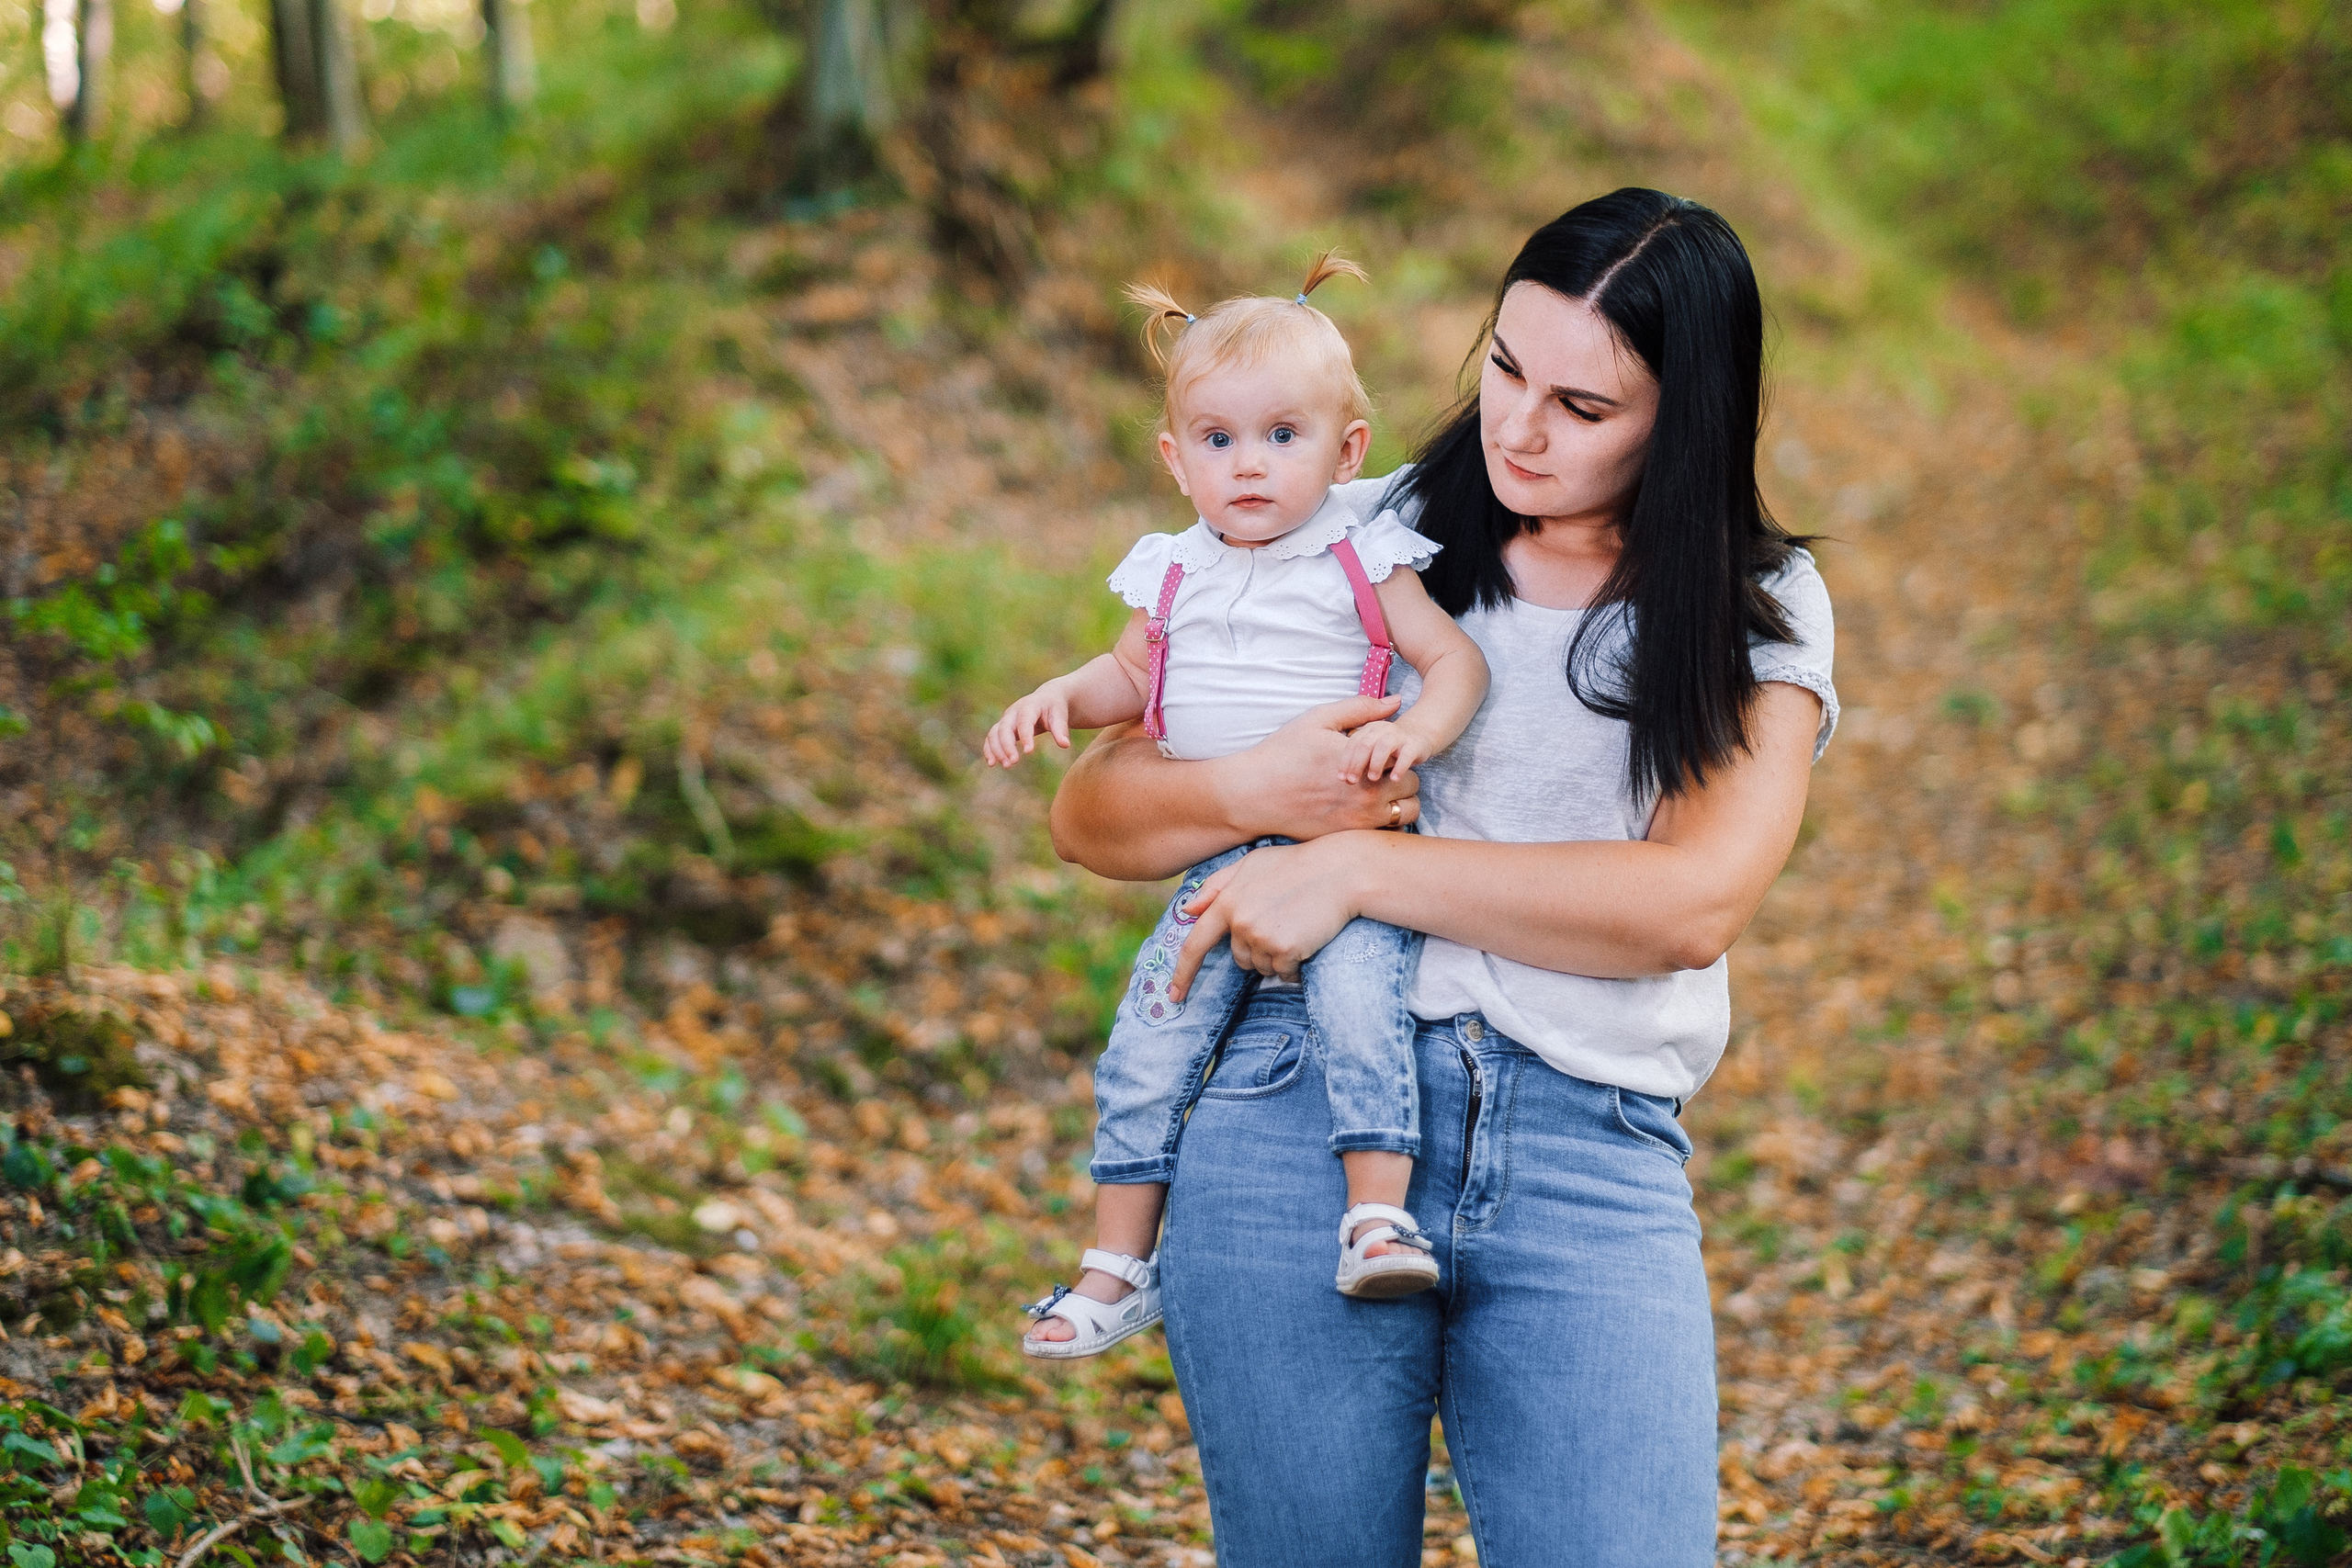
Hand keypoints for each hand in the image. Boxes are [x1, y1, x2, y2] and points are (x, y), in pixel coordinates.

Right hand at [983, 683, 1070, 766]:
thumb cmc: (1054, 708)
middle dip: (1007, 746)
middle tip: (1014, 762)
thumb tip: (1065, 745)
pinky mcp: (1002, 727)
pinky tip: (991, 763)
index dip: (1025, 736)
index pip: (1024, 721)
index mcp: (1029, 706)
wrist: (1047, 698)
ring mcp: (1006, 719)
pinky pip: (991, 738)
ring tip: (1006, 766)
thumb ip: (1061, 730)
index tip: (1028, 752)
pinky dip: (989, 749)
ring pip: (994, 733)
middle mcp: (1014, 712)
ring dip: (996, 750)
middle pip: (1004, 728)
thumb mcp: (1060, 716)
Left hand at [1169, 836, 1367, 997]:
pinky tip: (1307, 940)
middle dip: (1257, 949)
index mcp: (1226, 901)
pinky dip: (1294, 966)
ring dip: (1277, 957)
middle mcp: (1240, 922)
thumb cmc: (1296, 865)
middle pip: (1239, 958)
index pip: (1195, 944)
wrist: (1341, 872)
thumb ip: (1217, 886)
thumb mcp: (1251, 864)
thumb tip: (1188, 910)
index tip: (1174, 995)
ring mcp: (1262, 937)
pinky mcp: (1285, 950)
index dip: (1183, 973)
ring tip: (1296, 927)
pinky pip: (1284, 973)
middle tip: (1282, 922)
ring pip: (1262, 967)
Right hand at [1226, 696, 1421, 836]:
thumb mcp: (1319, 720)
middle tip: (1383, 773)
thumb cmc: (1283, 753)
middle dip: (1403, 779)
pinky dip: (1380, 822)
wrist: (1253, 794)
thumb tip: (1396, 700)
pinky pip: (1383, 833)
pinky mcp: (1347, 838)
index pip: (1407, 760)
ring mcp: (1358, 822)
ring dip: (1397, 803)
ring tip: (1376, 793)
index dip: (1400, 754)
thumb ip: (1360, 709)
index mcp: (1365, 762)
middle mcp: (1366, 796)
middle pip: (1413, 790)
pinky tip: (1360, 809)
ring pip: (1405, 815)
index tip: (1384, 752)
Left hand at [1338, 720, 1435, 784]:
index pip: (1353, 744)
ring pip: (1384, 746)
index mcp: (1368, 730)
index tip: (1341, 778)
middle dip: (1356, 763)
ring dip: (1376, 763)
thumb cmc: (1388, 748)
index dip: (1346, 761)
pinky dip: (1400, 767)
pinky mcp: (1414, 745)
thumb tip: (1345, 780)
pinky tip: (1394, 779)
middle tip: (1352, 781)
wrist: (1419, 736)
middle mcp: (1382, 730)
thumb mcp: (1371, 749)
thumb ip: (1359, 760)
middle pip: (1365, 744)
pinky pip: (1406, 755)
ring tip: (1373, 779)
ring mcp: (1399, 736)